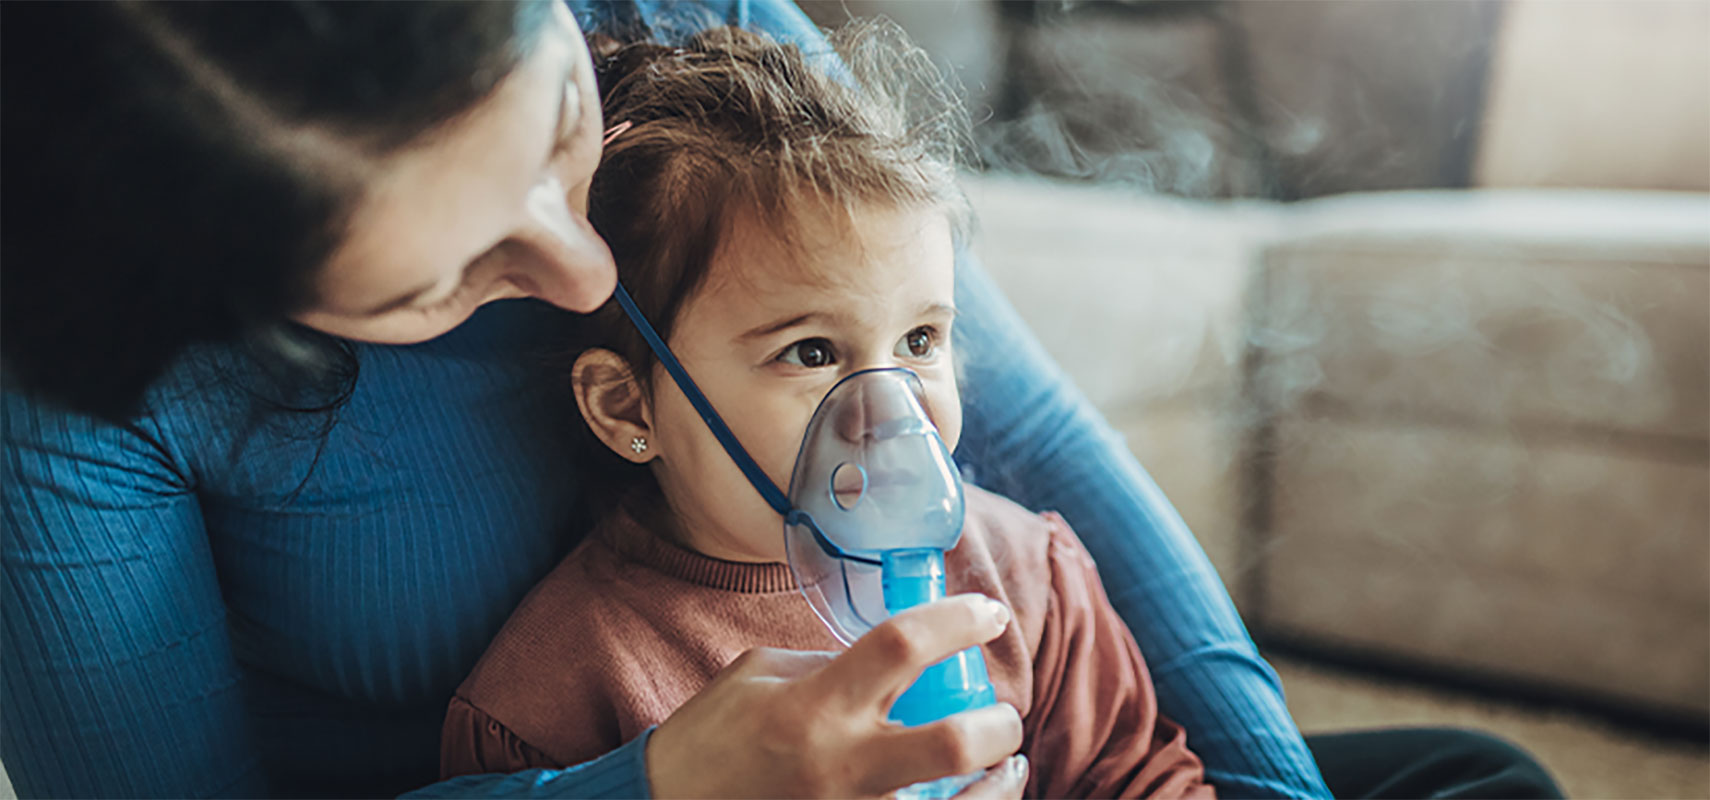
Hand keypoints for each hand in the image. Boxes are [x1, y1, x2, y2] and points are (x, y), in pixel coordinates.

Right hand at [645, 594, 1023, 798]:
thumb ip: (831, 663)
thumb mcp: (760, 675)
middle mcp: (840, 764)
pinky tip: (979, 796)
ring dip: (998, 785)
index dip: (957, 621)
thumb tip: (894, 659)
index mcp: (814, 704)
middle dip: (998, 723)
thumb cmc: (711, 738)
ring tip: (1008, 760)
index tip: (989, 612)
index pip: (901, 645)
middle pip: (953, 742)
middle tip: (1003, 709)